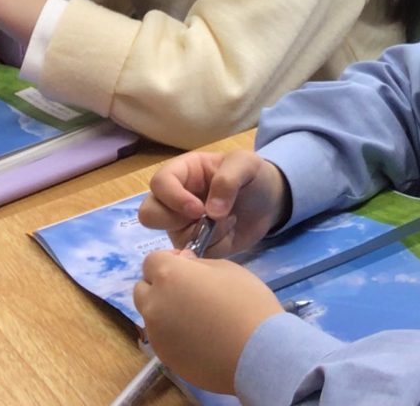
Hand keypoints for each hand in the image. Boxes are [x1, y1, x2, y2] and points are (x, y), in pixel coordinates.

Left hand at [133, 253, 283, 396]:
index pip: (151, 260)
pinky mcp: (164, 357)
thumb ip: (197, 264)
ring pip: (151, 315)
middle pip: (142, 289)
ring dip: (165, 310)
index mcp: (168, 276)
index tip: (189, 267)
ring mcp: (157, 334)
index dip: (169, 261)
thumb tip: (184, 263)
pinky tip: (199, 338)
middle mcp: (154, 304)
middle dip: (159, 285)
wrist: (256, 353)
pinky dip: (173, 334)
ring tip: (196, 317)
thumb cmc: (246, 303)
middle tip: (188, 291)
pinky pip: (162, 338)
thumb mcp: (226, 269)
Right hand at [141, 150, 289, 257]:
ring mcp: (182, 225)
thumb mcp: (246, 164)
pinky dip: (214, 247)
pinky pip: (193, 256)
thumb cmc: (253, 176)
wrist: (270, 203)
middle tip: (203, 219)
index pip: (159, 183)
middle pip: (149, 214)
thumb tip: (211, 212)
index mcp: (182, 173)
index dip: (173, 198)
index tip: (199, 209)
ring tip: (228, 222)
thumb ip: (228, 180)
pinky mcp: (195, 246)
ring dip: (203, 234)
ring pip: (172, 239)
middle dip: (174, 221)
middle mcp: (175, 200)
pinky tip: (230, 234)